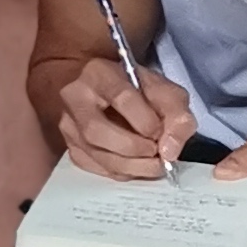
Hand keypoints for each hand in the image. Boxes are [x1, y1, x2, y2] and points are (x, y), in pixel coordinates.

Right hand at [57, 55, 194, 179]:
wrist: (113, 94)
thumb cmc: (140, 90)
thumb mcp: (166, 92)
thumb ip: (177, 115)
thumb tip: (169, 151)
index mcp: (99, 73)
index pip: (120, 97)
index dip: (144, 120)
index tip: (161, 133)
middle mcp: (74, 97)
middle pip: (97, 131)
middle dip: (133, 148)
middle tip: (157, 154)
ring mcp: (68, 124)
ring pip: (93, 153)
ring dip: (130, 166)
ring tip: (153, 165)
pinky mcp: (70, 146)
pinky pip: (93, 167)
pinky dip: (119, 173)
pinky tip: (136, 167)